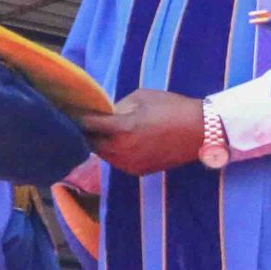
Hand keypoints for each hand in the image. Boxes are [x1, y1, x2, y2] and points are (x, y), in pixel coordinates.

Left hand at [79, 89, 205, 175]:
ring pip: (102, 154)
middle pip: (91, 143)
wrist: (201, 132)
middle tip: (79, 121)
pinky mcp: (137, 172)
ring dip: (99, 143)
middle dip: (86, 132)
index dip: (77, 117)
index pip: (88, 125)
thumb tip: (102, 113)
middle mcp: (122, 151)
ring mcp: (129, 164)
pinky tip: (116, 141)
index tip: (69, 110)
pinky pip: (117, 161)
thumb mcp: (141, 98)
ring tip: (98, 130)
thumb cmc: (172, 108)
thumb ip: (117, 106)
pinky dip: (113, 152)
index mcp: (122, 129)